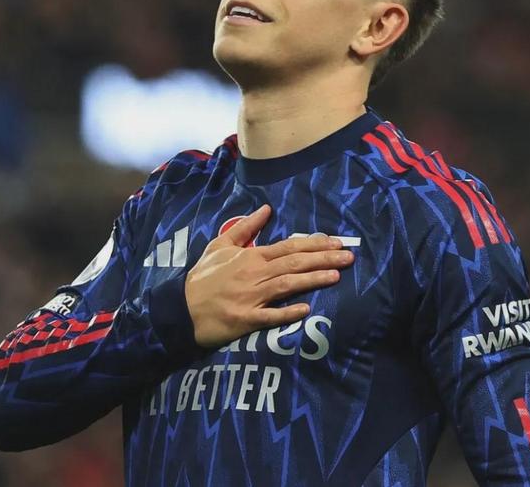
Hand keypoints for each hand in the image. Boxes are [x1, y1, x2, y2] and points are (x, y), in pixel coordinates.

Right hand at [185, 204, 353, 347]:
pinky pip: (269, 317)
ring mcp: (251, 297)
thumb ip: (245, 227)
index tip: (336, 242)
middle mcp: (255, 274)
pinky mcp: (245, 320)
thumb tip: (266, 209)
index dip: (314, 244)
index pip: (289, 247)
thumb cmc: (203, 276)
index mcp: (251, 256)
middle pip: (294, 264)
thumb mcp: (220, 245)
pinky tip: (307, 310)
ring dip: (313, 279)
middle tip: (349, 257)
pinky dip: (287, 313)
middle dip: (324, 259)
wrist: (180, 308)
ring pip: (287, 285)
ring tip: (337, 276)